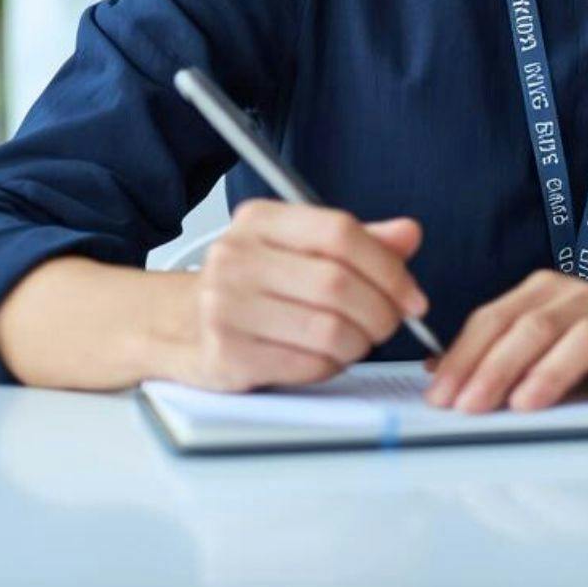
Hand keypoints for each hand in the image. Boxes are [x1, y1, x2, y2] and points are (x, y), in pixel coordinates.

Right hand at [178, 198, 427, 391]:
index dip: (388, 267)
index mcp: (259, 220)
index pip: (339, 232)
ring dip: (359, 343)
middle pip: (338, 283)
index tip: (411, 295)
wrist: (176, 325)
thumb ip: (359, 241)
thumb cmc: (251, 285)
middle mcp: (235, 257)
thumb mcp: (300, 249)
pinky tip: (324, 358)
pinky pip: (306, 364)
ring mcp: (224, 307)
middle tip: (390, 323)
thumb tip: (409, 234)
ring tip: (356, 341)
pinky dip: (330, 366)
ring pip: (328, 329)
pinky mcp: (225, 355)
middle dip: (380, 311)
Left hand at [423, 271, 587, 412]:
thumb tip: (435, 370)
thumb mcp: (547, 324)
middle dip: (497, 367)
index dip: (465, 355)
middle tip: (469, 406)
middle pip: (535, 327)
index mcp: (548, 291)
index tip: (441, 394)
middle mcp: (584, 299)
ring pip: (586, 338)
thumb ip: (497, 345)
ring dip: (553, 371)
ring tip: (526, 403)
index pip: (497, 318)